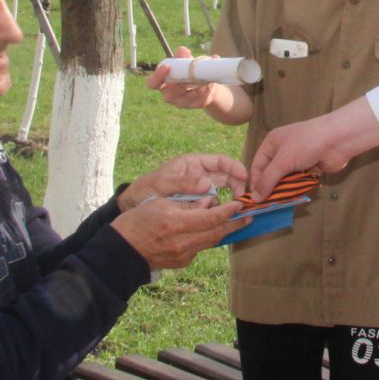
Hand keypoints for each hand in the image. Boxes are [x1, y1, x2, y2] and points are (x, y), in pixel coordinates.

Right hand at [109, 195, 239, 269]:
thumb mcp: (159, 203)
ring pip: (210, 242)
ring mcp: (183, 255)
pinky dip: (207, 239)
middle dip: (234, 224)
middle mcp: (183, 242)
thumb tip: (209, 204)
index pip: (210, 217)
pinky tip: (210, 231)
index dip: (228, 211)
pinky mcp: (181, 262)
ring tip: (236, 223)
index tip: (239, 204)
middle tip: (249, 217)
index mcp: (176, 224)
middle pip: (216, 233)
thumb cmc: (136, 221)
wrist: (121, 251)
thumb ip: (187, 204)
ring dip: (224, 232)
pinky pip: (200, 248)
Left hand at [131, 152, 247, 200]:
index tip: (245, 178)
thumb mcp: (162, 184)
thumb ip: (183, 183)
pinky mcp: (198, 204)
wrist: (133, 206)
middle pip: (227, 176)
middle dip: (238, 185)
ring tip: (234, 211)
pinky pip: (213, 205)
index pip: (221, 161)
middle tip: (242, 200)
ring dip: (230, 200)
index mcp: (193, 163)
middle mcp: (200, 175)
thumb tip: (208, 184)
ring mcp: (200, 190)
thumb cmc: (145, 188)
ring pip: (223, 192)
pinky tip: (221, 218)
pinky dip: (219, 210)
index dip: (235, 167)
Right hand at [147, 48, 225, 112]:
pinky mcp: (195, 105)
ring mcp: (181, 102)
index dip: (157, 76)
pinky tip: (209, 83)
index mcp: (162, 82)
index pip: (152, 83)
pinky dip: (206, 89)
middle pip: (170, 94)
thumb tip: (183, 51)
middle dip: (181, 84)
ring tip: (204, 77)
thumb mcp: (187, 60)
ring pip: (187, 97)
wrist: (207, 82)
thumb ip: (183, 55)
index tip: (167, 67)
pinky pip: (199, 98)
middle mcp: (169, 94)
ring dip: (197, 85)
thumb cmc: (191, 69)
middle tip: (192, 74)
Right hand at [249, 97, 378, 197]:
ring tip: (280, 204)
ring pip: (286, 180)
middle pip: (272, 174)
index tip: (254, 200)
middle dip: (270, 188)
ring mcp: (298, 160)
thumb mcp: (283, 161)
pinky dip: (297, 189)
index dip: (255, 182)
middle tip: (266, 206)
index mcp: (272, 143)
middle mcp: (283, 151)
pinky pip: (299, 182)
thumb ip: (268, 180)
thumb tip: (255, 198)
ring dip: (284, 190)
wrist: (338, 139)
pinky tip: (295, 199)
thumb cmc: (306, 144)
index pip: (258, 165)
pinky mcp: (310, 168)